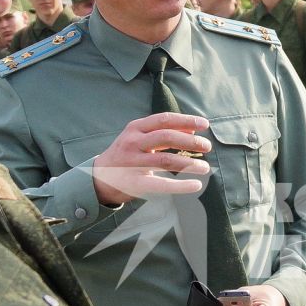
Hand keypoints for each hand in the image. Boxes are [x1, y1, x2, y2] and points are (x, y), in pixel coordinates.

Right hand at [92, 112, 211, 204]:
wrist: (98, 177)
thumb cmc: (126, 154)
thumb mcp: (139, 137)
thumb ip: (162, 131)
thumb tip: (192, 128)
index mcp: (135, 128)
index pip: (164, 119)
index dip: (186, 120)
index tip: (205, 124)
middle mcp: (132, 143)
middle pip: (166, 137)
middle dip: (190, 141)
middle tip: (207, 146)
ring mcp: (132, 163)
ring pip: (166, 160)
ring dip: (189, 163)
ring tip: (205, 167)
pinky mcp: (135, 183)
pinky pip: (161, 184)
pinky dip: (181, 185)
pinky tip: (196, 185)